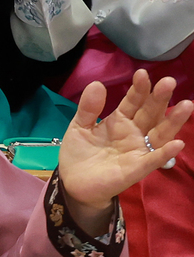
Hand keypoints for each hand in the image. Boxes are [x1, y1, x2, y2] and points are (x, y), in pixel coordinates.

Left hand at [57, 72, 192, 235]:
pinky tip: (177, 143)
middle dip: (159, 99)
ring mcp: (137, 151)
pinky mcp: (136, 169)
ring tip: (186, 105)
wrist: (73, 183)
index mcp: (120, 121)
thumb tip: (97, 83)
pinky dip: (164, 153)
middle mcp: (134, 134)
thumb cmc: (80, 153)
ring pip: (159, 134)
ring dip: (173, 121)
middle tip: (169, 82)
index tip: (142, 73)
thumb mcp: (80, 126)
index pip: (133, 102)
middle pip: (150, 114)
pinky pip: (153, 160)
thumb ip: (88, 108)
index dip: (138, 89)